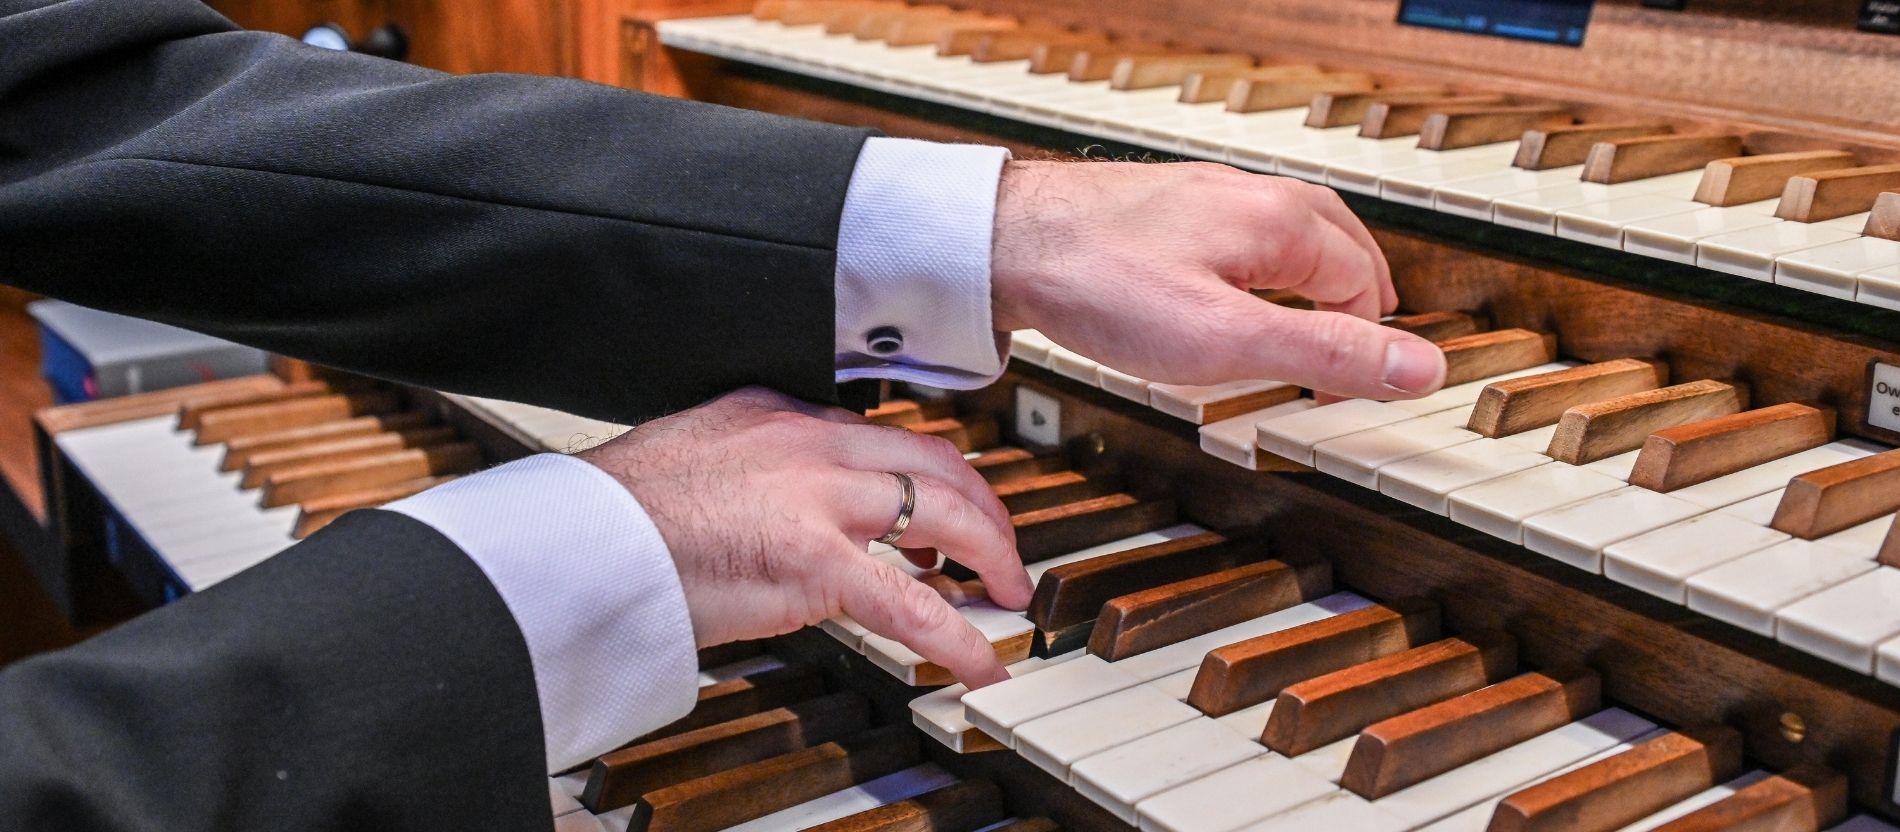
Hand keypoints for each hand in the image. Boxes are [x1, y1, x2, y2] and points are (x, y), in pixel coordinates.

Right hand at [577, 387, 1028, 686]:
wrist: (582, 538)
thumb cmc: (617, 514)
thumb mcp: (692, 454)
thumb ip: (744, 467)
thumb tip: (765, 503)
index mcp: (779, 414)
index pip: (879, 434)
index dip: (926, 470)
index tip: (942, 498)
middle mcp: (810, 443)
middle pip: (933, 461)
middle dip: (982, 505)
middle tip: (999, 546)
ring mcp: (818, 500)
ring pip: (942, 513)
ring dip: (991, 554)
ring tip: (1008, 591)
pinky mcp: (815, 561)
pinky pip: (912, 604)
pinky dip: (958, 636)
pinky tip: (979, 662)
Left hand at [990, 160, 1446, 399]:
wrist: (1002, 243)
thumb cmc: (1101, 283)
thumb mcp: (1225, 340)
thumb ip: (1324, 353)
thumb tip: (1417, 366)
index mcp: (1282, 222)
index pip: (1363, 287)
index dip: (1366, 346)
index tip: (1351, 393)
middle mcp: (1251, 196)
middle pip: (1339, 248)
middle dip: (1353, 303)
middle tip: (1354, 355)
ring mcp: (1206, 197)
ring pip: (1288, 238)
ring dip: (1309, 284)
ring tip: (1308, 329)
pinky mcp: (1166, 208)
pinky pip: (1239, 238)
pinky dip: (1258, 274)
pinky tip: (1230, 299)